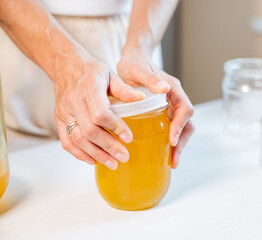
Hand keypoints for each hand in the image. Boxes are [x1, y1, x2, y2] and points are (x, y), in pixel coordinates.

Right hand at [53, 55, 144, 169]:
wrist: (65, 65)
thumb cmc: (91, 70)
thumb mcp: (110, 74)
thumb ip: (124, 89)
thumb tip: (142, 99)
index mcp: (89, 88)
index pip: (100, 113)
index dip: (115, 127)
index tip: (129, 137)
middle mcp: (73, 101)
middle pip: (89, 130)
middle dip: (108, 146)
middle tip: (124, 157)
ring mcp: (64, 112)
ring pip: (78, 139)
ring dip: (96, 154)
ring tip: (113, 163)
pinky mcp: (59, 119)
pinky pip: (66, 141)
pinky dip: (80, 154)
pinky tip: (93, 161)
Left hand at [117, 48, 194, 168]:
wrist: (132, 59)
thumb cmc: (134, 63)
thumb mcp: (138, 69)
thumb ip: (150, 78)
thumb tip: (165, 88)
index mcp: (173, 89)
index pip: (185, 109)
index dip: (180, 125)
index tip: (172, 140)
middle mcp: (175, 98)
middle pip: (187, 123)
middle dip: (182, 142)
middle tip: (174, 160)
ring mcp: (170, 105)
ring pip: (182, 127)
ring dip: (179, 144)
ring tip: (172, 161)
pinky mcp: (163, 111)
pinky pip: (172, 127)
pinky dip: (171, 141)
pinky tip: (163, 152)